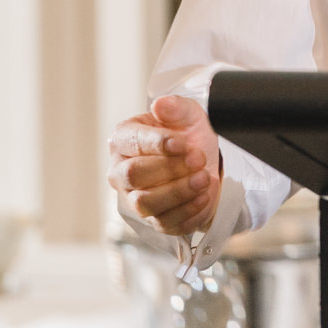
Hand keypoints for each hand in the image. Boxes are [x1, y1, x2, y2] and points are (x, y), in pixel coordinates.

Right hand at [106, 95, 222, 235]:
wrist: (207, 160)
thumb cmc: (188, 134)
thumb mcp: (188, 114)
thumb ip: (175, 107)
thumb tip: (161, 105)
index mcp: (124, 140)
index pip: (132, 143)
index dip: (158, 143)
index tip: (182, 142)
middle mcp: (121, 172)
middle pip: (134, 175)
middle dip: (170, 168)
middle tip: (199, 159)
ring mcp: (134, 198)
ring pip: (145, 203)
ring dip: (179, 191)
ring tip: (204, 178)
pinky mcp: (154, 220)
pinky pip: (164, 222)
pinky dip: (187, 211)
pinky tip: (204, 196)